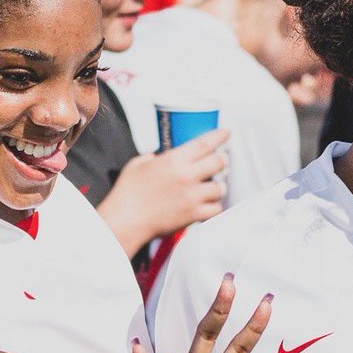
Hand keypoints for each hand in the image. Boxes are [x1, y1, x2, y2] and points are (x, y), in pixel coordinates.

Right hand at [99, 131, 228, 257]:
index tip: (226, 133)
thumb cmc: (128, 194)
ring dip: (218, 186)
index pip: (204, 143)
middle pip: (218, 163)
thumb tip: (159, 157)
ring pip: (220, 187)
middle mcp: (186, 176)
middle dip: (222, 160)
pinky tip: (209, 205)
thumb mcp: (138, 164)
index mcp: (173, 160)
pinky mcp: (193, 215)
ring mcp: (192, 196)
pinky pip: (216, 209)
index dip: (219, 136)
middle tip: (220, 161)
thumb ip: (153, 157)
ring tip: (212, 187)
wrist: (126, 219)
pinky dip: (214, 206)